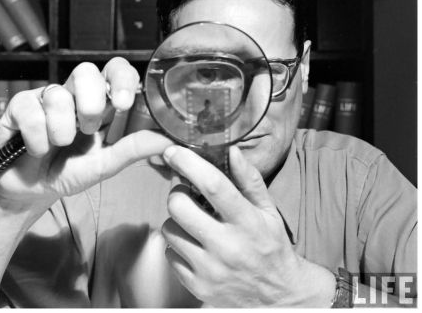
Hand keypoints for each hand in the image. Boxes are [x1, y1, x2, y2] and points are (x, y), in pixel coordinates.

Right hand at [0, 57, 172, 211]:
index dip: (121, 78)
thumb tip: (169, 139)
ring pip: (57, 93)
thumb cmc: (71, 171)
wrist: (33, 191)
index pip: (115, 70)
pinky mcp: (19, 106)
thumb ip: (135, 148)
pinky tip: (37, 149)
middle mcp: (75, 94)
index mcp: (100, 102)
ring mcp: (46, 97)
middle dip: (89, 103)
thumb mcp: (107, 163)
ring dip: (61, 129)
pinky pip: (30, 109)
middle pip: (85, 70)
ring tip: (59, 145)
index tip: (123, 103)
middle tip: (88, 129)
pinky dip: (37, 137)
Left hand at [160, 145, 335, 306]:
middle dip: (177, 192)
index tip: (173, 151)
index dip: (189, 163)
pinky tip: (195, 244)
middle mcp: (228, 246)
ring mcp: (210, 269)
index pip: (214, 185)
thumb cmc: (272, 247)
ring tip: (194, 222)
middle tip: (187, 193)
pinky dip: (178, 245)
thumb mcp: (269, 211)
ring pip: (169, 229)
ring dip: (177, 220)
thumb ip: (250, 180)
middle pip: (179, 206)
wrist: (278, 298)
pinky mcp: (198, 287)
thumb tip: (233, 151)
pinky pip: (170, 254)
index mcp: (248, 223)